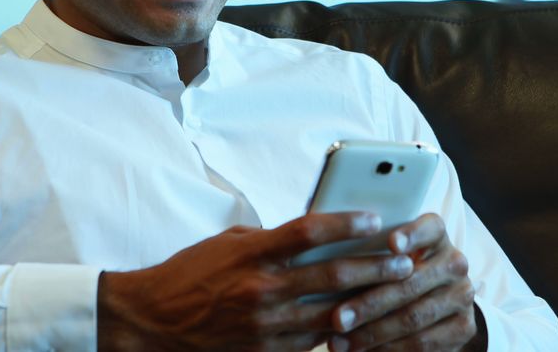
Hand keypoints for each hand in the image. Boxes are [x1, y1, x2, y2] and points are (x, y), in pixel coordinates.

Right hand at [97, 212, 416, 350]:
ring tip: (396, 291)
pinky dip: (339, 331)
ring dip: (368, 301)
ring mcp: (265, 326)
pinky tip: (362, 323)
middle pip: (333, 274)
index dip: (347, 223)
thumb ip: (273, 240)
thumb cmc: (191, 273)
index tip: (376, 219)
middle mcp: (261, 289)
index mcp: (252, 252)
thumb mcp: (230, 242)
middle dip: (376, 266)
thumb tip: (317, 233)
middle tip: (405, 260)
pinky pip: (313, 342)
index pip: (309, 230)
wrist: (151, 322)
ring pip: (332, 313)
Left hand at [327, 214, 483, 350]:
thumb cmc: (394, 275)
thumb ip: (369, 253)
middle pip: (411, 282)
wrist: (436, 306)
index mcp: (437, 236)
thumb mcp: (387, 259)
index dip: (412, 234)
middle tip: (337, 318)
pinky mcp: (464, 328)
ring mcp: (462, 296)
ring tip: (340, 342)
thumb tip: (326, 257)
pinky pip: (422, 342)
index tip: (390, 243)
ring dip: (372, 333)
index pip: (430, 228)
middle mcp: (455, 262)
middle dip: (369, 303)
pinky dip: (388, 349)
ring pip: (413, 317)